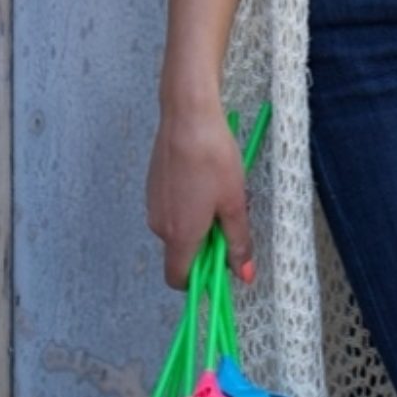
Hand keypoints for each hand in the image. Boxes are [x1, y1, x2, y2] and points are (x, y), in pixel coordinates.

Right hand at [145, 100, 254, 290]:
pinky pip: (172, 209)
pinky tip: (206, 180)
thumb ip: (238, 242)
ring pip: (179, 229)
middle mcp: (159, 225)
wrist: (188, 117)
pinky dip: (190, 206)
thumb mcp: (235, 204)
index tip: (223, 263)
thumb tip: (243, 275)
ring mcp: (153, 205)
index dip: (200, 278)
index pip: (178, 279)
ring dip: (201, 223)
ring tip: (222, 193)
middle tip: (232, 217)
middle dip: (208, 245)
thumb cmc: (214, 159)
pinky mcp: (153, 187)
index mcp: (180, 235)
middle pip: (182, 252)